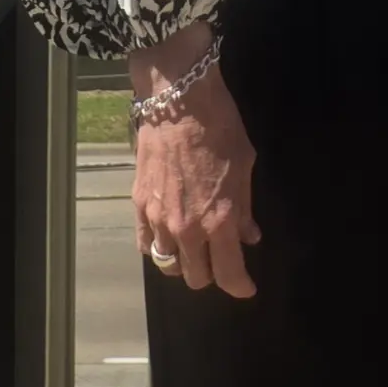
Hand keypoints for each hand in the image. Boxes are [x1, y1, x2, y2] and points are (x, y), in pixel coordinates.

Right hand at [132, 60, 261, 296]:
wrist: (179, 98)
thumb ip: (244, 207)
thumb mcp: (245, 164)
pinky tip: (168, 238)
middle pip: (195, 277)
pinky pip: (145, 244)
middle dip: (212, 274)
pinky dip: (158, 248)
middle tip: (221, 259)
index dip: (240, 286)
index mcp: (218, 219)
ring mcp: (158, 218)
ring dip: (183, 263)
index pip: (228, 273)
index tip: (247, 288)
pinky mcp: (138, 205)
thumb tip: (249, 236)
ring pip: (167, 265)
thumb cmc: (220, 125)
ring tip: (194, 250)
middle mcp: (186, 227)